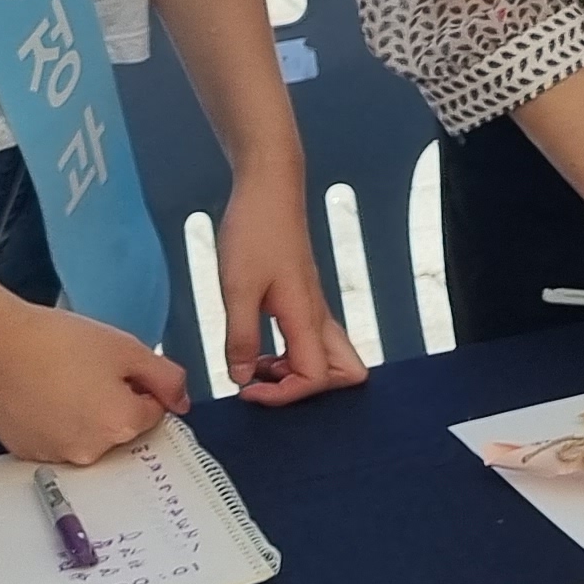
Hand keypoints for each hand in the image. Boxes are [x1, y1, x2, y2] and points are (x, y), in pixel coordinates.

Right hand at [0, 300, 188, 467]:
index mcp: (122, 426)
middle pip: (121, 428)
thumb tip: (182, 402)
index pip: (153, 411)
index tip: (114, 368)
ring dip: (84, 413)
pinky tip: (40, 394)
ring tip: (59, 381)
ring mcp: (56, 456)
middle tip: (86, 371)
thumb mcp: (128, 349)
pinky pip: (57, 439)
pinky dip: (56, 422)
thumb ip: (167, 378)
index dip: (138, 384)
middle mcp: (91, 452)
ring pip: (89, 435)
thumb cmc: (57, 342)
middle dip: (114, 402)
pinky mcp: (27, 453)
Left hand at [210, 177, 367, 402]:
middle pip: (346, 372)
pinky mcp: (303, 300)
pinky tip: (257, 347)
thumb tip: (241, 378)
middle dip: (307, 390)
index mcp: (307, 316)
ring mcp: (314, 308)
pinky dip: (288, 356)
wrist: (269, 189)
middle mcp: (319, 317)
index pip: (317, 377)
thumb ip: (240, 337)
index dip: (284, 394)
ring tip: (253, 366)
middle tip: (263, 383)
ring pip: (328, 359)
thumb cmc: (254, 232)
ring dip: (295, 374)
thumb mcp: (237, 288)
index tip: (247, 388)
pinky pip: (310, 343)